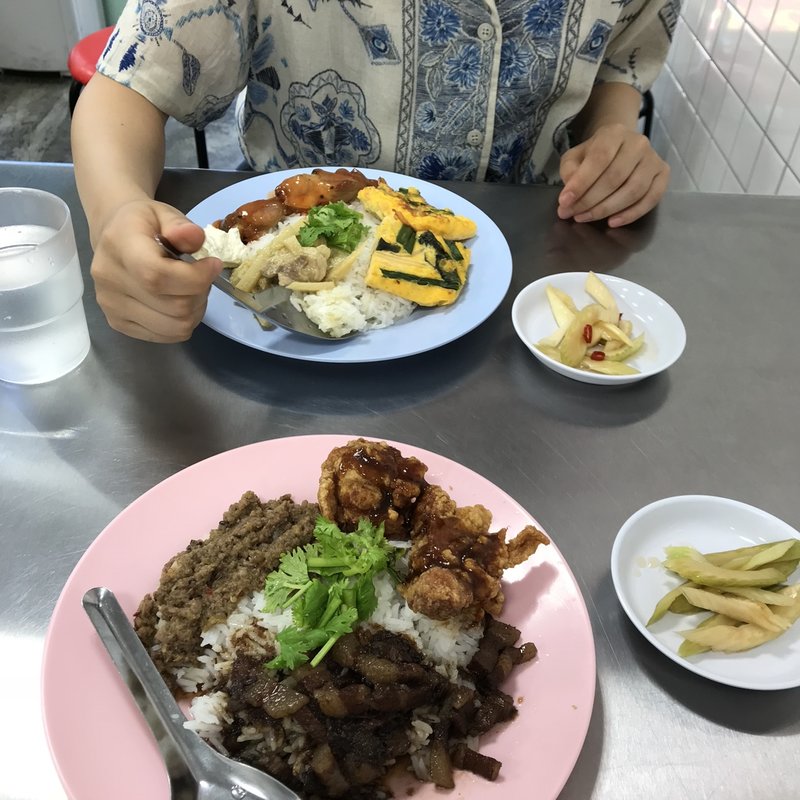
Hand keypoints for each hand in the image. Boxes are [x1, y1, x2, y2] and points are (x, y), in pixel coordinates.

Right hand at [90, 200, 222, 341]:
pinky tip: (178, 303)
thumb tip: (195, 238)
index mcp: (119, 246)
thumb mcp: (165, 214)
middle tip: (201, 277)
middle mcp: (110, 280)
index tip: (213, 265)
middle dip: (200, 294)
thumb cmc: (144, 224)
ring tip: (190, 290)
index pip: (158, 276)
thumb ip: (182, 227)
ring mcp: (111, 306)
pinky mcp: (118, 323)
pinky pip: (166, 336)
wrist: (113, 235)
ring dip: (195, 311)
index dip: (196, 278)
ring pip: (175, 327)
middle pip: (175, 307)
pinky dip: (182, 323)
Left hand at [557, 123, 669, 227]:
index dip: (581, 183)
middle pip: (615, 178)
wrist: (620, 147)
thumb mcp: (575, 157)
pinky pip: (651, 199)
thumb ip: (569, 171)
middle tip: (571, 214)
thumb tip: (569, 195)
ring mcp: (653, 159)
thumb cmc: (595, 155)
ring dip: (607, 209)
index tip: (564, 202)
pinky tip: (612, 222)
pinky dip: (631, 214)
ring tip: (586, 218)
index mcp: (614, 133)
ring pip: (633, 190)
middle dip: (590, 200)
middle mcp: (638, 143)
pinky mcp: (663, 175)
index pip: (599, 159)